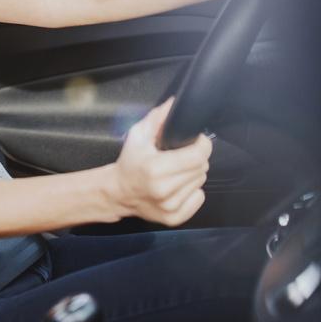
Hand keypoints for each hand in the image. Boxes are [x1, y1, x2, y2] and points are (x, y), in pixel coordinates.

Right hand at [108, 97, 212, 226]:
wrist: (118, 192)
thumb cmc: (129, 162)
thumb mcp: (138, 135)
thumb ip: (157, 118)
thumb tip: (174, 104)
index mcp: (155, 168)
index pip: (197, 156)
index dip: (202, 144)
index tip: (198, 140)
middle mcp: (164, 190)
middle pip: (202, 169)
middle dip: (196, 158)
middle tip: (182, 155)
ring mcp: (170, 206)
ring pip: (201, 183)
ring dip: (193, 174)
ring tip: (177, 171)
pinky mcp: (174, 218)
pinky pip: (199, 199)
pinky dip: (193, 191)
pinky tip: (178, 186)